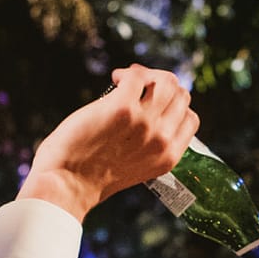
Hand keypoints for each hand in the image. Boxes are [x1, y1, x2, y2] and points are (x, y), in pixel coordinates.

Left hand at [19, 64, 199, 220]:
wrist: (68, 184)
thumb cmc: (93, 176)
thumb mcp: (137, 167)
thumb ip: (150, 145)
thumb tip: (149, 110)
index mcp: (169, 157)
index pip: (190, 118)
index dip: (174, 104)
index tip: (155, 102)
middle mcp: (162, 140)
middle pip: (181, 95)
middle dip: (162, 84)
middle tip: (139, 87)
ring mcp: (144, 123)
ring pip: (166, 81)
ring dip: (147, 75)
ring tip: (126, 81)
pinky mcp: (122, 108)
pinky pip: (137, 76)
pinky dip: (126, 73)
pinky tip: (115, 79)